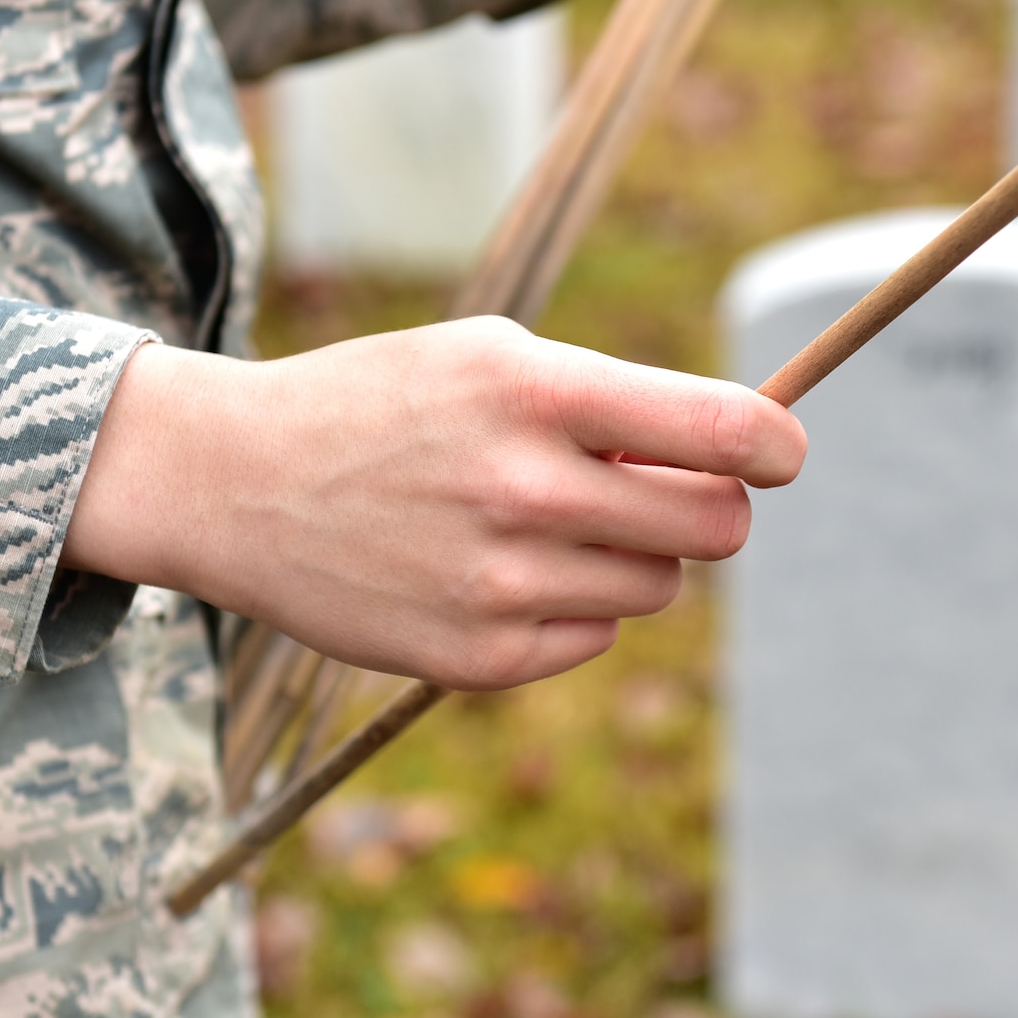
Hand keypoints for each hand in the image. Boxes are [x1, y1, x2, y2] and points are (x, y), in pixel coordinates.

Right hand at [63, 319, 806, 690]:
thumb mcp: (493, 358)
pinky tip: (497, 571)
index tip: (782, 453)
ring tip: (546, 523)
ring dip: (632, 557)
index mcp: (537, 393)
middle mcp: (526, 491)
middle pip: (716, 528)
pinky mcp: (478, 659)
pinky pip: (595, 638)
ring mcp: (501, 585)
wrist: (235, 483)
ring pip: (659, 587)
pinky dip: (573, 609)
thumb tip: (747, 450)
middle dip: (710, 508)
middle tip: (662, 490)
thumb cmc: (386, 404)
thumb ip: (616, 400)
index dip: (776, 444)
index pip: (722, 431)